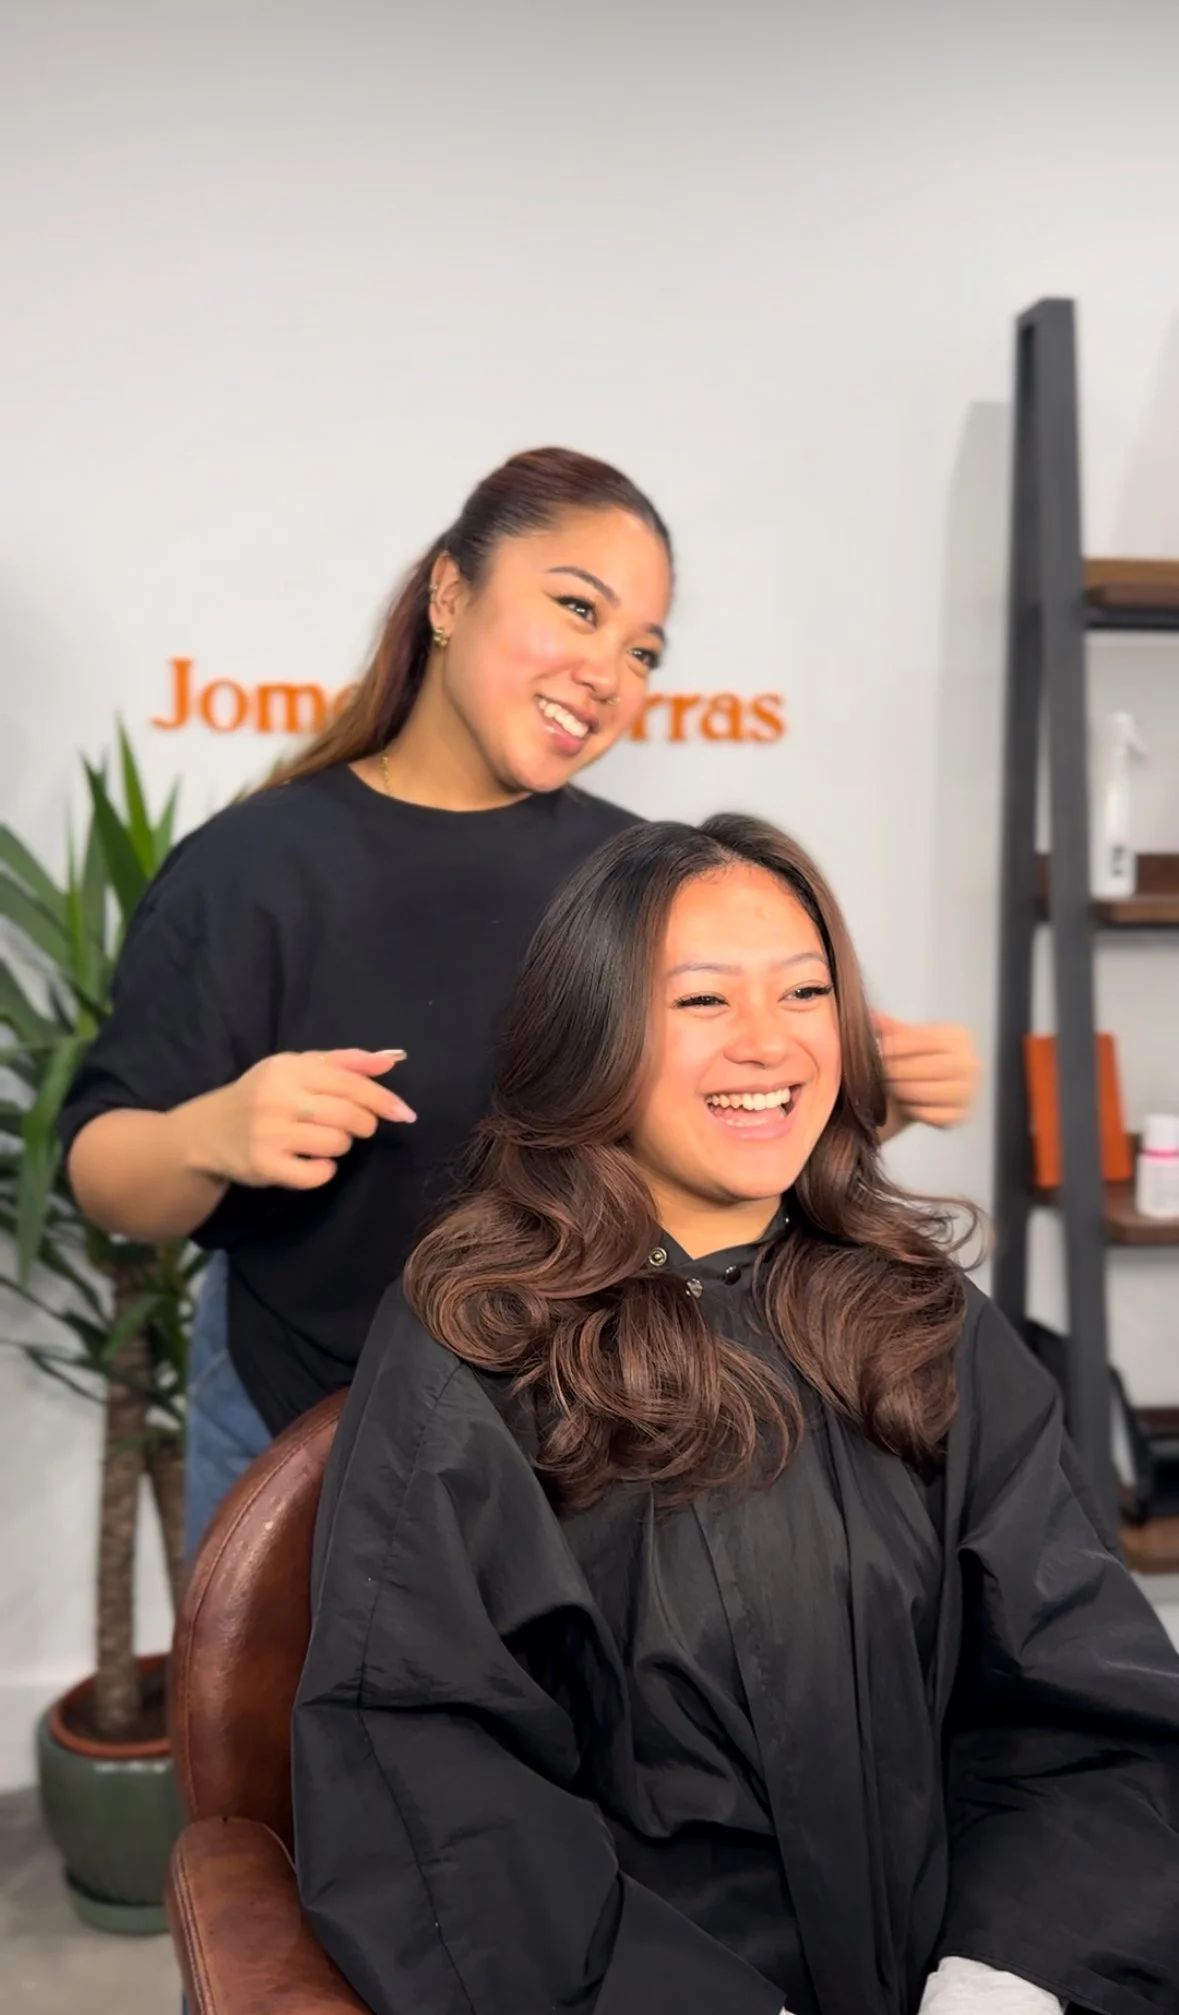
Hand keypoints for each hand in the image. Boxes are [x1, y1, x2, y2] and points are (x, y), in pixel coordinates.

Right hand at [191, 1048, 414, 1190]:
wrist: (207, 1132)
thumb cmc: (263, 1095)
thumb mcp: (297, 1067)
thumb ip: (344, 1062)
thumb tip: (392, 1060)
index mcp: (290, 1068)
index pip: (350, 1083)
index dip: (382, 1099)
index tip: (404, 1113)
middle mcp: (278, 1097)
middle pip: (349, 1115)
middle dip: (364, 1124)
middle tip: (356, 1126)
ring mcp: (269, 1133)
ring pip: (337, 1144)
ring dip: (340, 1145)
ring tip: (322, 1140)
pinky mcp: (265, 1165)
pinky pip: (317, 1174)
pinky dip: (323, 1170)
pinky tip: (311, 1161)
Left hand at [872, 1014, 980, 1136]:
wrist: (922, 1092)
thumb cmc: (913, 1060)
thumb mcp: (903, 1038)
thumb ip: (890, 1028)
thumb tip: (870, 1017)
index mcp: (957, 1036)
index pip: (922, 1039)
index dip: (895, 1046)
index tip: (876, 1050)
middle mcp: (969, 1062)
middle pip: (924, 1067)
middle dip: (896, 1071)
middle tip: (879, 1073)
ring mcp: (968, 1091)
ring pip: (927, 1092)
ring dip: (902, 1091)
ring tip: (889, 1086)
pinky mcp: (961, 1115)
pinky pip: (932, 1115)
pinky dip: (915, 1111)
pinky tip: (906, 1104)